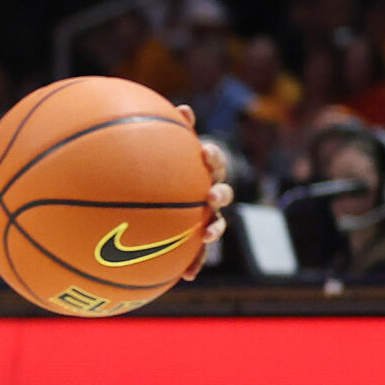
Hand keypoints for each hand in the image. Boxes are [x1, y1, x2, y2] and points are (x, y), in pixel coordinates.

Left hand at [175, 135, 235, 283]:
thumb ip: (173, 131)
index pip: (214, 159)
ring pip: (216, 224)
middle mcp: (209, 194)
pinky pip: (198, 254)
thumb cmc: (165, 170)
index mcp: (202, 171)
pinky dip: (195, 264)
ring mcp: (206, 218)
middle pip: (223, 192)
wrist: (161, 201)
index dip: (213, 155)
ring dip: (213, 230)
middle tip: (209, 195)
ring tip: (205, 235)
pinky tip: (188, 276)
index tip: (203, 151)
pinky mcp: (197, 241)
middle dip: (219, 194)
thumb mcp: (166, 151)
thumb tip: (183, 107)